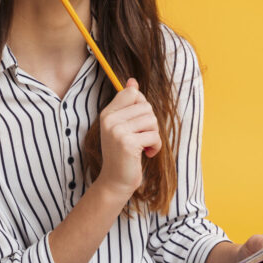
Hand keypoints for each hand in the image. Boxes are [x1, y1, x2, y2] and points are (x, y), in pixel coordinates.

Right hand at [97, 78, 161, 197]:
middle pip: (145, 106)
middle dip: (151, 122)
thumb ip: (127, 104)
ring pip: (152, 120)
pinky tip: (147, 154)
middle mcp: (110, 120)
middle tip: (142, 137)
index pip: (132, 93)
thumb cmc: (123, 154)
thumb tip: (132, 81)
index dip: (142, 106)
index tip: (138, 122)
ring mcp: (117, 131)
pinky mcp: (128, 143)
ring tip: (144, 145)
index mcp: (107, 113)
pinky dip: (155, 146)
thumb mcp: (122, 126)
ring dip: (154, 134)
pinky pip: (154, 135)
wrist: (115, 180)